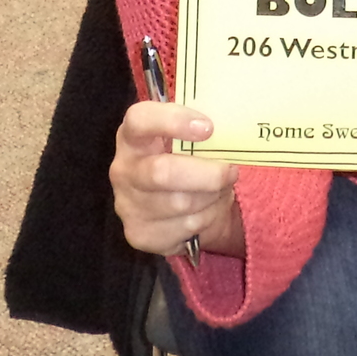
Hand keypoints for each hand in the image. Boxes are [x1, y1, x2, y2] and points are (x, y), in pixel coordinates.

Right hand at [111, 100, 243, 258]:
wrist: (173, 205)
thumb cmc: (184, 160)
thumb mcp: (187, 137)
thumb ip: (201, 128)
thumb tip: (233, 127)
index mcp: (132, 136)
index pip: (140, 120)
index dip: (173, 121)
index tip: (208, 128)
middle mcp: (123, 170)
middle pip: (163, 172)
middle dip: (208, 174)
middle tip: (230, 171)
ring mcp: (127, 205)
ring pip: (181, 204)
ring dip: (213, 197)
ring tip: (220, 190)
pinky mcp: (140, 234)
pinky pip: (186, 228)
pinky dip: (207, 219)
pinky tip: (207, 211)